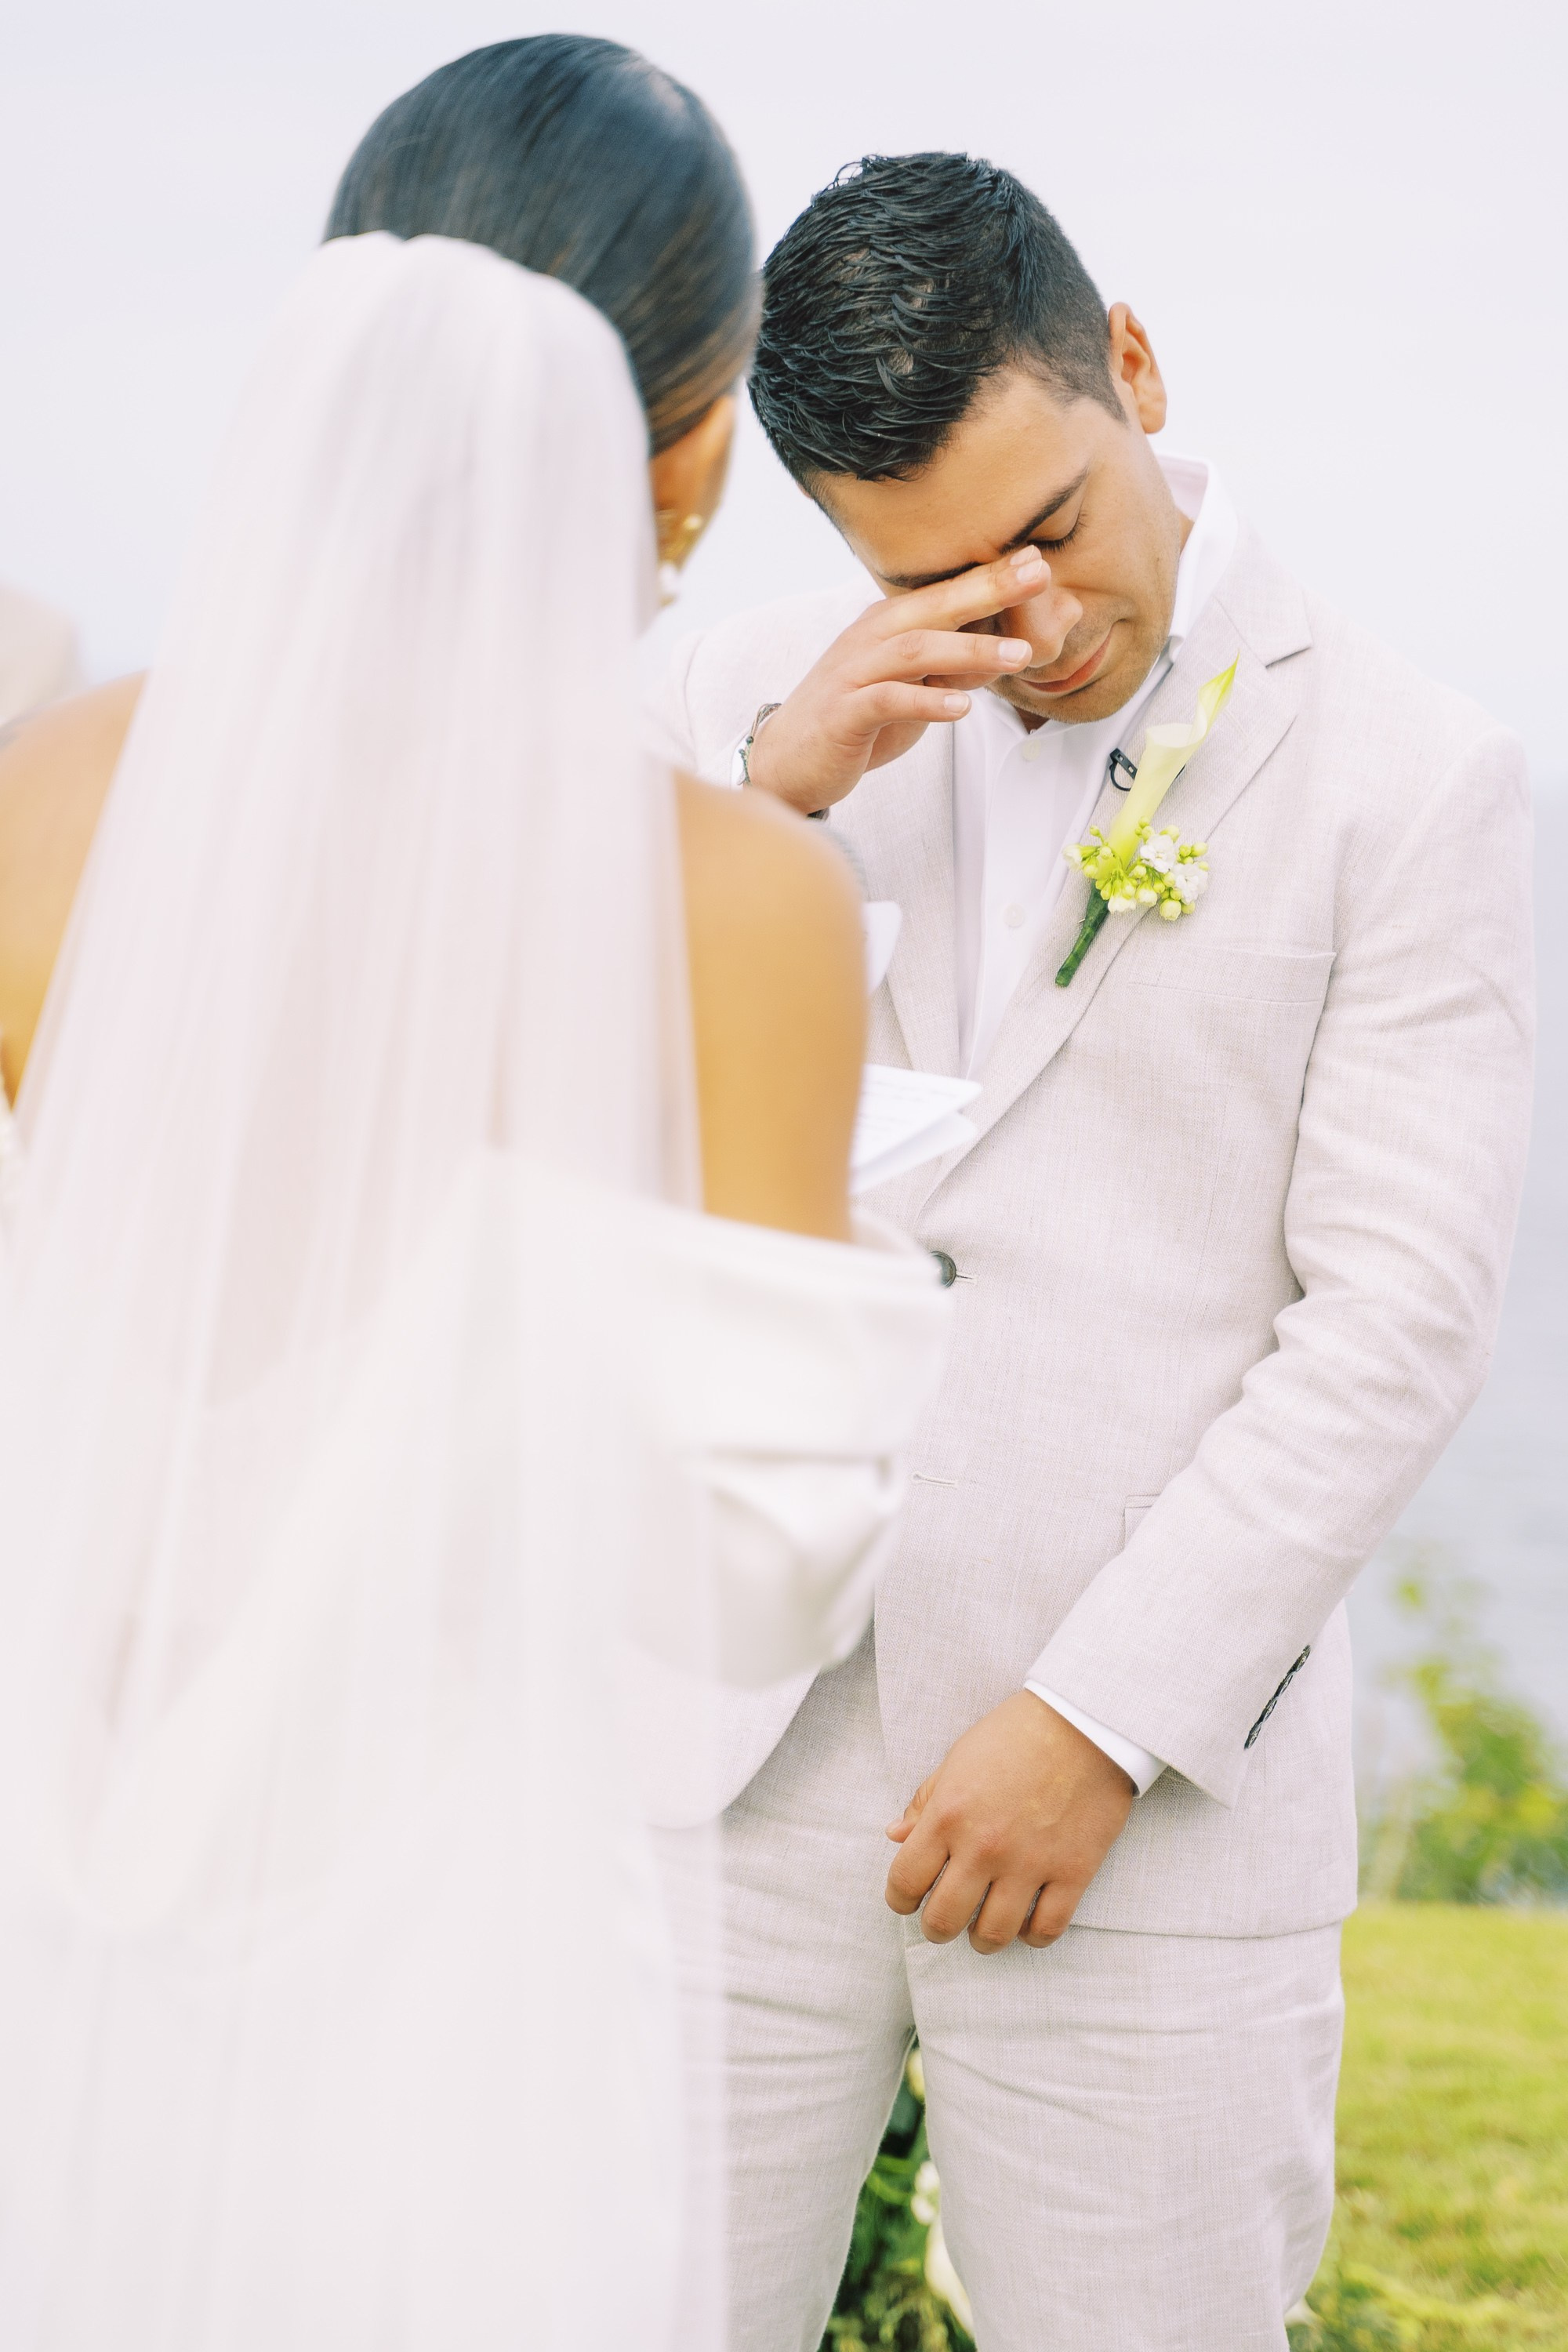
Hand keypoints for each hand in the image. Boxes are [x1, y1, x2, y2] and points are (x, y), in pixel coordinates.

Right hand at [746, 546, 1048, 815]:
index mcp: (887, 625)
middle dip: (988, 590)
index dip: (991, 576)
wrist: (788, 759)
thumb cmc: (856, 719)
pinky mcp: (844, 713)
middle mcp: (869, 638)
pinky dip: (926, 703)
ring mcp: (854, 673)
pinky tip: (961, 707)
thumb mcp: (914, 688)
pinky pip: (888, 701)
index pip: (945, 593)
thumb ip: (954, 667)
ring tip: (1018, 653)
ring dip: (970, 649)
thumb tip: (1010, 649)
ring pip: (916, 651)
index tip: (1038, 560)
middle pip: (935, 607)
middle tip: (1038, 577)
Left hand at [884, 1691, 1134, 1953]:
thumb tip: (895, 1835)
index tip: (907, 1900)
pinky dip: (1032, 1936)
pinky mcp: (1073, 1872)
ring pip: (993, 1935)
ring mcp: (1030, 1863)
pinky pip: (1047, 1929)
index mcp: (948, 1815)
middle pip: (943, 1920)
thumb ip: (925, 1801)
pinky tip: (1026, 1922)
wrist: (1084, 1721)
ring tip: (983, 1928)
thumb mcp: (958, 1759)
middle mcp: (984, 1847)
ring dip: (982, 1939)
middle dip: (936, 1928)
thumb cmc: (1015, 1734)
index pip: (905, 1881)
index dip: (899, 1900)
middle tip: (943, 1920)